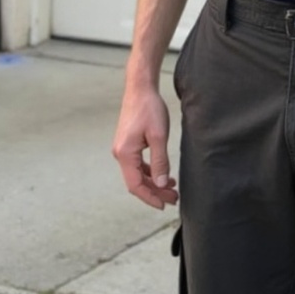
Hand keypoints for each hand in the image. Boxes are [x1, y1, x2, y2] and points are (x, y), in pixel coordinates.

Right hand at [112, 86, 177, 209]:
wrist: (140, 88)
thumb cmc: (149, 108)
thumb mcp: (159, 136)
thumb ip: (160, 161)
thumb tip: (162, 183)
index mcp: (125, 154)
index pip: (136, 185)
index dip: (150, 197)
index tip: (164, 204)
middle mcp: (120, 154)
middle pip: (136, 182)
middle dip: (155, 191)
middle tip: (174, 198)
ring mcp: (123, 149)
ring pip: (137, 174)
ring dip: (154, 182)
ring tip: (172, 188)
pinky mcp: (127, 144)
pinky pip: (137, 165)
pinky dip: (150, 172)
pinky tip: (163, 173)